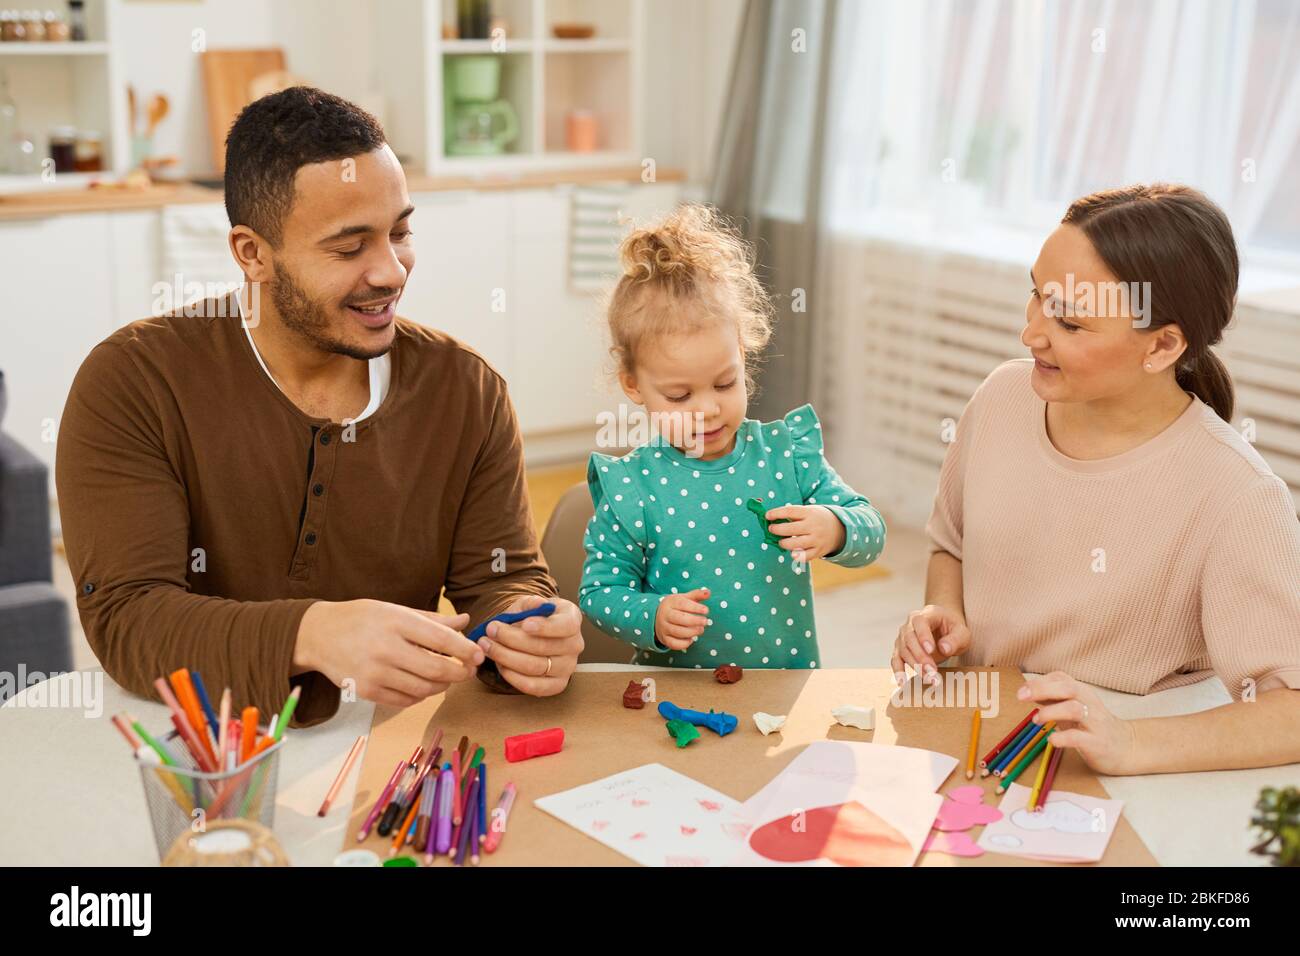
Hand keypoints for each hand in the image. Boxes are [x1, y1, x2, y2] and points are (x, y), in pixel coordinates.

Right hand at [294, 599, 483, 708]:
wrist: (318, 635)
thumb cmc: (361, 619)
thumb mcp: (395, 610)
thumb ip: (432, 619)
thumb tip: (465, 622)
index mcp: (395, 622)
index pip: (441, 639)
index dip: (465, 649)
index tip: (478, 654)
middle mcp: (385, 648)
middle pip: (436, 669)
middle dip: (459, 672)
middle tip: (467, 670)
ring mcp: (375, 673)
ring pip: (424, 688)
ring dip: (442, 685)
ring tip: (446, 677)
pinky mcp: (367, 692)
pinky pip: (406, 700)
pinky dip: (421, 695)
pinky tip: (422, 684)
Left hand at [477, 595, 583, 695]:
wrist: (533, 635)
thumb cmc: (531, 617)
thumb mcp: (529, 604)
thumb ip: (531, 603)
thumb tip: (538, 604)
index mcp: (572, 619)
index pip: (566, 626)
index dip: (546, 627)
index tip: (525, 624)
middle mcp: (575, 644)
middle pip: (544, 647)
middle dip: (512, 639)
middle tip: (490, 630)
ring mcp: (568, 667)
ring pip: (535, 667)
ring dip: (506, 657)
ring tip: (487, 646)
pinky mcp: (557, 685)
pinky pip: (534, 686)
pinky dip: (513, 677)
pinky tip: (499, 664)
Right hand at [654, 587, 709, 649]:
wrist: (656, 616)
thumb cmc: (675, 606)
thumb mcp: (684, 598)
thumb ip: (696, 595)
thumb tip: (708, 592)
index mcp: (670, 602)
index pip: (682, 604)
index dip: (695, 608)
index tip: (706, 610)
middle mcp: (665, 615)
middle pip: (680, 619)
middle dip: (695, 621)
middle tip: (705, 622)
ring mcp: (663, 628)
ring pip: (678, 632)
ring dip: (692, 632)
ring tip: (701, 629)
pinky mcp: (664, 639)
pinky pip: (674, 644)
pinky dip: (684, 643)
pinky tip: (691, 639)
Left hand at [765, 504, 844, 561]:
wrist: (840, 529)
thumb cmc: (817, 518)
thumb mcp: (809, 511)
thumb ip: (794, 515)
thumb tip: (772, 520)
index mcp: (810, 513)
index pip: (790, 511)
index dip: (777, 513)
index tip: (767, 516)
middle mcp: (813, 526)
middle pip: (791, 529)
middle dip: (777, 530)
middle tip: (771, 529)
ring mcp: (817, 540)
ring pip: (795, 544)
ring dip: (784, 543)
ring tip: (781, 541)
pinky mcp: (819, 551)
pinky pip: (804, 556)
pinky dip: (796, 555)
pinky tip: (792, 552)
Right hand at [891, 604, 970, 684]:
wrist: (943, 628)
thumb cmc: (953, 629)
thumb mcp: (961, 632)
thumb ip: (955, 639)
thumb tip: (944, 648)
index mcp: (925, 615)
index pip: (920, 623)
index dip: (923, 636)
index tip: (931, 650)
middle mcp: (909, 625)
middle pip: (910, 639)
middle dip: (921, 657)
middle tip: (933, 671)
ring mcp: (903, 637)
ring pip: (903, 651)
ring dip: (915, 666)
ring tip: (929, 678)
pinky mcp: (901, 650)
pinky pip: (895, 660)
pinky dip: (897, 671)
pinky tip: (902, 682)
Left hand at [1017, 672, 1137, 774]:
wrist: (1126, 747)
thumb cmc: (1092, 725)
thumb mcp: (1072, 708)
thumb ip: (1052, 699)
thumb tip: (1026, 691)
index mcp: (1082, 692)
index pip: (1061, 677)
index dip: (1039, 681)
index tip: (1021, 690)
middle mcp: (1089, 703)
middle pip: (1067, 688)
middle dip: (1042, 689)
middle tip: (1021, 697)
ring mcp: (1094, 723)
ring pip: (1073, 709)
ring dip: (1050, 712)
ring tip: (1036, 720)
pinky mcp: (1097, 743)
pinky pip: (1078, 737)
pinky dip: (1061, 737)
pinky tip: (1051, 740)